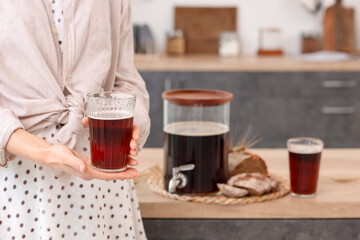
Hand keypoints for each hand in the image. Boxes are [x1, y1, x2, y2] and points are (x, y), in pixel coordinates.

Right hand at [6, 129, 139, 180]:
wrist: (50, 155)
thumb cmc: (57, 155)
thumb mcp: (66, 156)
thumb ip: (75, 162)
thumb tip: (85, 168)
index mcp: (87, 172)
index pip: (108, 175)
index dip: (121, 175)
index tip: (133, 174)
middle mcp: (90, 172)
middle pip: (111, 174)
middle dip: (125, 173)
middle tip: (137, 170)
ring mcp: (90, 169)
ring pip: (109, 170)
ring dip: (121, 168)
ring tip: (132, 164)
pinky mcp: (89, 164)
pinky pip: (104, 166)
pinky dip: (113, 164)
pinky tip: (119, 160)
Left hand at [82, 117, 139, 165]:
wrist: (102, 137)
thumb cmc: (104, 129)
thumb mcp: (98, 126)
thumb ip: (92, 123)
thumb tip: (84, 120)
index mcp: (126, 128)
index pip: (134, 129)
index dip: (136, 133)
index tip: (135, 137)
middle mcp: (128, 137)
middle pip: (135, 140)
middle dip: (135, 144)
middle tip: (132, 147)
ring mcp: (126, 146)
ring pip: (132, 150)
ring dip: (134, 153)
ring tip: (134, 157)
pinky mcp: (123, 154)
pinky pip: (128, 158)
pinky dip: (130, 162)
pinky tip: (131, 166)